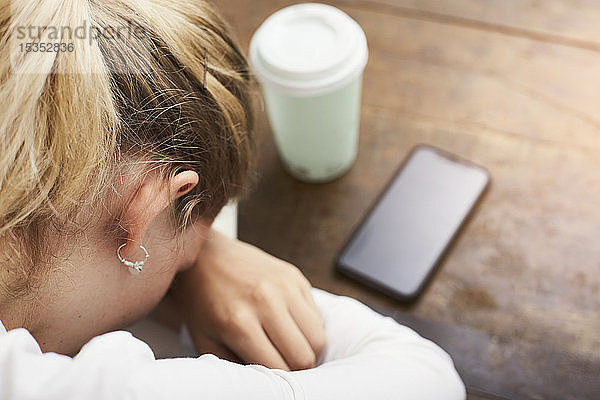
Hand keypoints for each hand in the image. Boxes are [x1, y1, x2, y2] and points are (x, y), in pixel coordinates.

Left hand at [172, 229, 325, 369]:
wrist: (206, 257)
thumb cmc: (203, 302)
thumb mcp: (206, 341)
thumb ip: (234, 366)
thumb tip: (264, 383)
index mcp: (239, 322)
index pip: (278, 368)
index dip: (278, 380)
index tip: (274, 378)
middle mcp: (265, 301)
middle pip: (304, 355)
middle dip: (297, 368)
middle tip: (283, 364)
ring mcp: (283, 286)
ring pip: (317, 337)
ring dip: (306, 348)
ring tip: (288, 346)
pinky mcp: (294, 276)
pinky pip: (317, 314)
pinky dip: (307, 327)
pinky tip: (289, 324)